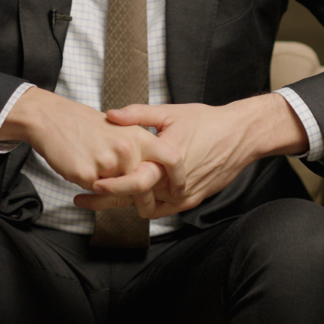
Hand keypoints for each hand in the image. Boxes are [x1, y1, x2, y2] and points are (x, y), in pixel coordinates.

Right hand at [0, 87, 182, 214]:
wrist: (52, 119)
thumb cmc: (86, 126)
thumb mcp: (121, 128)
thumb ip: (140, 150)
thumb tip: (155, 176)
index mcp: (139, 136)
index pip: (172, 159)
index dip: (180, 178)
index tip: (179, 191)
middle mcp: (128, 149)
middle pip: (143, 185)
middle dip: (136, 195)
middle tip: (124, 188)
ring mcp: (108, 162)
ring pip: (117, 191)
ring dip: (106, 186)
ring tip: (93, 162)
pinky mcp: (88, 174)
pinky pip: (95, 192)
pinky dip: (88, 185)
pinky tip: (79, 164)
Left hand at [75, 92, 308, 218]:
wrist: (240, 136)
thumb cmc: (206, 121)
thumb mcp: (170, 112)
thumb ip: (138, 114)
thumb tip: (110, 114)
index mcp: (166, 160)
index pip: (131, 182)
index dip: (108, 187)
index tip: (88, 185)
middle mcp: (173, 184)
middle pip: (133, 201)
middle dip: (105, 201)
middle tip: (83, 198)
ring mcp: (183, 196)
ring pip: (146, 208)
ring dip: (126, 203)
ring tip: (103, 196)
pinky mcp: (191, 201)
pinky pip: (163, 210)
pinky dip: (146, 204)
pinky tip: (132, 196)